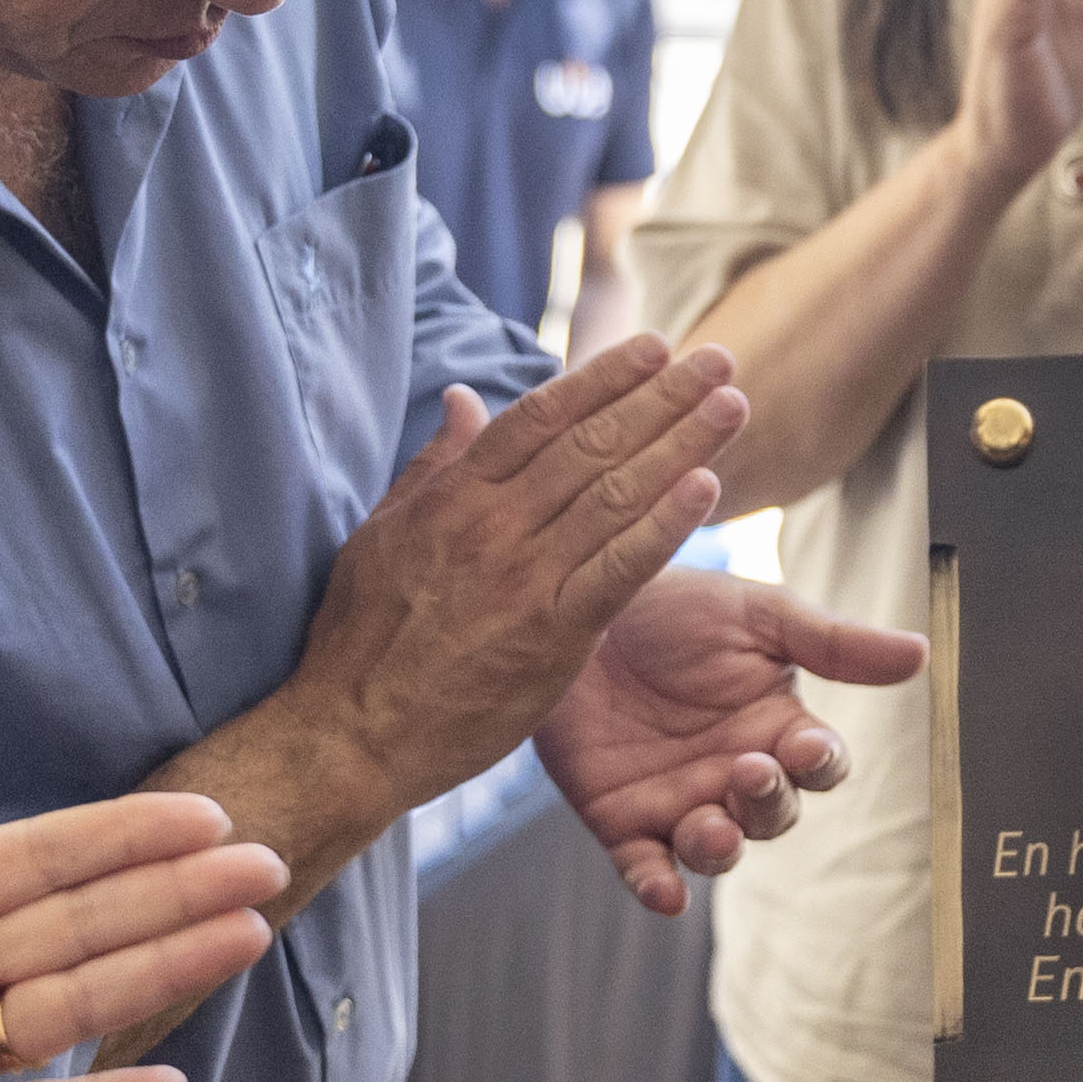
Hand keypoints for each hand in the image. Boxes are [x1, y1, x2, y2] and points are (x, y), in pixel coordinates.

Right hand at [295, 337, 748, 819]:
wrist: (351, 733)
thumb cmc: (362, 636)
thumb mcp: (381, 534)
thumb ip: (433, 465)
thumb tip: (461, 396)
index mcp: (453, 496)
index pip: (541, 415)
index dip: (603, 377)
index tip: (654, 347)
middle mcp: (492, 526)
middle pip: (592, 444)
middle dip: (661, 397)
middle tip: (719, 361)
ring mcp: (524, 579)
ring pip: (616, 495)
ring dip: (681, 444)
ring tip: (731, 405)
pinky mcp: (551, 636)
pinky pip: (619, 569)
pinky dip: (664, 525)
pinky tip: (705, 486)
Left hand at [537, 567, 931, 911]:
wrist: (576, 601)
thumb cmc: (675, 604)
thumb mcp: (760, 614)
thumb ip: (835, 643)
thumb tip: (921, 653)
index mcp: (776, 727)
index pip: (818, 764)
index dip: (818, 765)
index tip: (803, 747)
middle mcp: (734, 773)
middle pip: (773, 816)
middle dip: (768, 804)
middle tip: (748, 772)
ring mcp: (679, 801)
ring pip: (717, 850)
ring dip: (720, 848)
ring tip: (710, 827)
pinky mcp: (621, 820)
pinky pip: (645, 869)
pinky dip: (657, 887)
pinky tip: (664, 892)